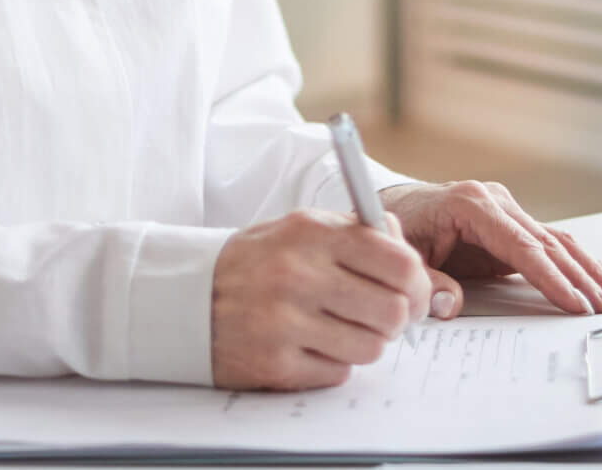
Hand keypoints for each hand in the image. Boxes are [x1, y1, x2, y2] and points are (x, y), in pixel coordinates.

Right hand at [209, 208, 431, 390]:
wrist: (186, 298)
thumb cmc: (257, 262)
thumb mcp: (302, 228)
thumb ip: (358, 233)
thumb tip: (409, 256)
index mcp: (312, 233)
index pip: (398, 262)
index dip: (416, 282)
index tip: (411, 291)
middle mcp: (299, 275)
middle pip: (393, 312)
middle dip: (396, 318)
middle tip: (381, 316)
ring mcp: (284, 323)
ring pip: (371, 348)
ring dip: (364, 342)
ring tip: (341, 329)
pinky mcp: (274, 365)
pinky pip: (338, 373)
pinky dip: (333, 363)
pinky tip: (311, 345)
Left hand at [379, 180, 601, 319]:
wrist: (388, 205)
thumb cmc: (394, 227)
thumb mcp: (401, 253)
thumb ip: (425, 279)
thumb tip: (450, 304)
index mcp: (471, 204)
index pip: (522, 246)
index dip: (552, 277)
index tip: (576, 303)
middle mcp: (496, 202)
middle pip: (551, 244)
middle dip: (586, 279)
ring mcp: (507, 211)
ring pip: (560, 243)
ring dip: (594, 272)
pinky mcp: (512, 225)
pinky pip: (553, 245)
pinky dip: (583, 263)